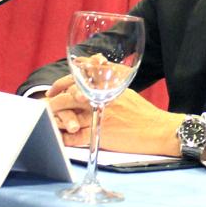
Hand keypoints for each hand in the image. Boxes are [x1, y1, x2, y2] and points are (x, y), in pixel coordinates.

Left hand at [46, 77, 181, 155]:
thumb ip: (109, 81)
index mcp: (109, 83)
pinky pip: (75, 136)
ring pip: (69, 115)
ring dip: (55, 120)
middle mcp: (104, 95)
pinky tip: (58, 139)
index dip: (61, 83)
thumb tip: (94, 67)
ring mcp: (101, 114)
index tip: (53, 90)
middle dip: (53, 102)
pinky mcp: (101, 133)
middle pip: (70, 95)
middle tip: (46, 107)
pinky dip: (64, 139)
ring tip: (47, 123)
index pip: (78, 78)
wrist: (159, 131)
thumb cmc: (144, 113)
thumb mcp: (127, 90)